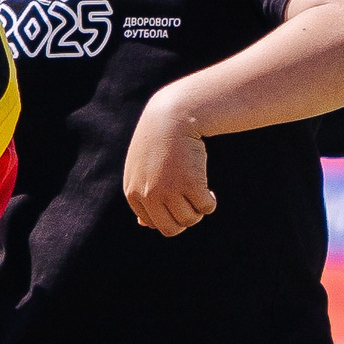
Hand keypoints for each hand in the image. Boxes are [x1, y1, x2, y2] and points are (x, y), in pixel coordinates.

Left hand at [124, 90, 215, 234]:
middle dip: (185, 218)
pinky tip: (209, 190)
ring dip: (198, 209)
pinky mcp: (190, 183)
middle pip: (172, 228)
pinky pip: (206, 207)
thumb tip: (144, 225)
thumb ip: (141, 195)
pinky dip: (210, 201)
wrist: (172, 115)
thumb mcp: (141, 169)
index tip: (178, 200)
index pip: (154, 223)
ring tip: (199, 192)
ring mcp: (168, 190)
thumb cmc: (157, 141)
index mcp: (133, 193)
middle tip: (191, 202)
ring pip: (190, 219)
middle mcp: (148, 195)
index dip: (170, 215)